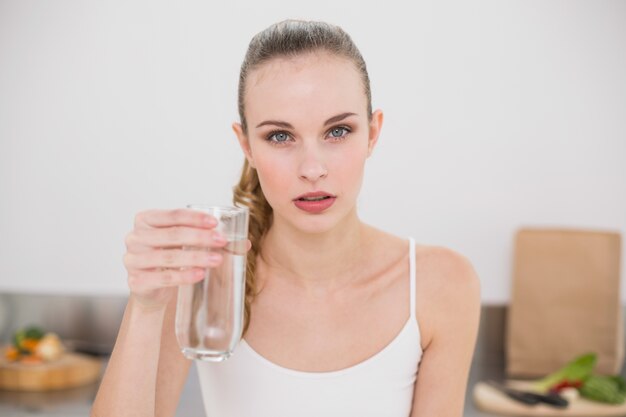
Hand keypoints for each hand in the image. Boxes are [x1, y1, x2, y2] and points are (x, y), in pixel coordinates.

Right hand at [123, 208, 247, 309]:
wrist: (152, 289)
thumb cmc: (170, 259)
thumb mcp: (185, 244)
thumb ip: (208, 238)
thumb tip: (245, 243)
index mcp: (145, 220)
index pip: (172, 215)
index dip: (194, 218)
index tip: (215, 223)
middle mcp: (135, 238)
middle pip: (172, 234)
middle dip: (200, 237)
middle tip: (222, 241)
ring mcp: (132, 260)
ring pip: (168, 256)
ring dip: (196, 257)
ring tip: (217, 260)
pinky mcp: (136, 281)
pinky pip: (162, 277)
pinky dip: (183, 276)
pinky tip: (200, 274)